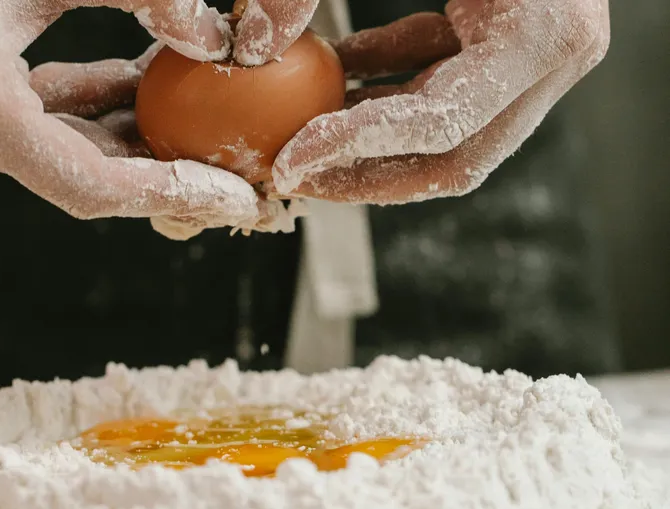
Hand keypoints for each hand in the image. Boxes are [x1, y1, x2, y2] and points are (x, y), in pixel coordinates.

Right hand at [0, 0, 260, 230]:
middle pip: (83, 176)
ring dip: (134, 135)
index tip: (236, 199)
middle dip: (166, 172)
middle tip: (240, 170)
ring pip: (64, 149)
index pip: (89, 183)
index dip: (171, 194)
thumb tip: (217, 38)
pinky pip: (40, 124)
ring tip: (209, 125)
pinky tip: (146, 86)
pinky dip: (94, 108)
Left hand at [267, 0, 609, 204]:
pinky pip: (440, 80)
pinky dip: (383, 88)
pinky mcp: (509, 38)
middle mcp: (552, 56)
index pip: (442, 124)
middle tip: (292, 176)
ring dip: (368, 140)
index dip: (358, 151)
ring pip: (445, 131)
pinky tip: (329, 80)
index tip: (291, 162)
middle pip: (453, 156)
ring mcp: (536, 52)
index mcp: (541, 32)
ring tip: (298, 142)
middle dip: (365, 175)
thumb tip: (255, 40)